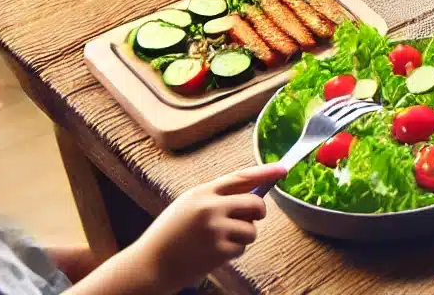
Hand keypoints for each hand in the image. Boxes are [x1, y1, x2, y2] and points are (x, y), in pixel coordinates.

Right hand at [117, 163, 286, 292]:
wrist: (150, 264)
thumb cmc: (170, 235)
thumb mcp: (187, 206)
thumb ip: (216, 198)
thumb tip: (251, 194)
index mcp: (201, 193)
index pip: (240, 178)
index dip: (265, 172)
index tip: (283, 169)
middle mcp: (210, 208)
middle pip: (255, 204)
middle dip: (257, 213)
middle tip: (250, 219)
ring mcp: (215, 230)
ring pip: (251, 229)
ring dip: (243, 236)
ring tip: (219, 240)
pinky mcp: (218, 251)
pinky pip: (242, 248)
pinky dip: (233, 252)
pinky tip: (213, 253)